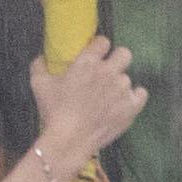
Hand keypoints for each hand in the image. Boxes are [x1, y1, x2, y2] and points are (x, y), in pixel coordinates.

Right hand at [30, 36, 146, 168]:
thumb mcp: (39, 84)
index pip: (103, 42)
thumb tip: (41, 57)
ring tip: (109, 97)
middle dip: (117, 60)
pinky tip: (125, 103)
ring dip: (120, 85)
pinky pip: (142, 93)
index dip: (100, 48)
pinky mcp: (132, 106)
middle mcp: (108, 71)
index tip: (96, 56)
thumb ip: (39, 65)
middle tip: (108, 73)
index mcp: (87, 62)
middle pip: (125, 53)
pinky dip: (135, 97)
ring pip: (128, 78)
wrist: (69, 140)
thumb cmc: (53, 111)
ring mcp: (122, 88)